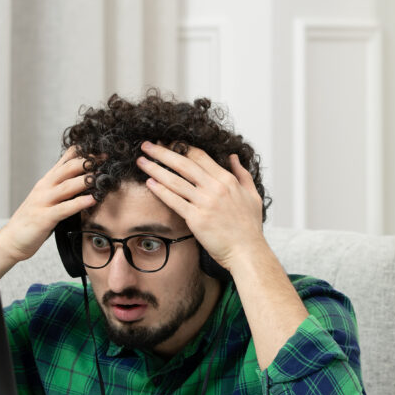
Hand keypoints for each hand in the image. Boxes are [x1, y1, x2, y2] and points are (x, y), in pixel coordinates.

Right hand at [0, 146, 96, 261]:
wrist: (11, 240)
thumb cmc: (32, 220)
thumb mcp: (47, 197)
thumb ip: (61, 187)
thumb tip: (82, 179)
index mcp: (46, 182)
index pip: (65, 161)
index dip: (83, 153)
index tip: (101, 149)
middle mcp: (44, 188)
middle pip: (67, 169)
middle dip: (87, 162)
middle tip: (106, 158)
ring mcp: (43, 202)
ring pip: (67, 186)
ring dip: (85, 180)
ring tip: (102, 176)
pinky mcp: (44, 218)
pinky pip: (64, 208)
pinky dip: (79, 203)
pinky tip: (92, 200)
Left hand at [136, 141, 264, 270]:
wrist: (247, 251)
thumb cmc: (250, 227)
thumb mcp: (252, 195)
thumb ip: (242, 174)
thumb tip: (233, 157)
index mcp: (227, 180)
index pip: (200, 156)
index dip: (182, 147)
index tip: (169, 143)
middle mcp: (215, 188)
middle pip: (183, 164)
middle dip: (163, 152)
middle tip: (147, 145)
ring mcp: (205, 203)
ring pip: (175, 181)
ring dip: (155, 169)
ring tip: (141, 162)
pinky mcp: (196, 219)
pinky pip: (174, 201)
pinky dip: (160, 191)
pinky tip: (149, 183)